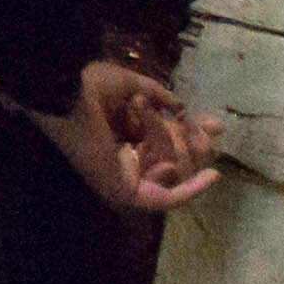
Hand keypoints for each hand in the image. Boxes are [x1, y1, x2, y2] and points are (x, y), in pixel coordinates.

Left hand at [32, 59, 224, 213]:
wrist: (68, 96)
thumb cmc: (90, 86)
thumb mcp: (130, 85)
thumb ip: (157, 95)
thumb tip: (181, 106)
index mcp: (123, 133)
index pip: (165, 141)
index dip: (193, 134)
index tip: (216, 124)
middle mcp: (125, 157)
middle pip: (175, 159)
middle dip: (196, 142)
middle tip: (201, 127)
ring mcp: (125, 176)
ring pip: (174, 172)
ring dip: (186, 150)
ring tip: (183, 130)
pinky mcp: (127, 190)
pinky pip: (166, 199)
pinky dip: (192, 189)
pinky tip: (212, 175)